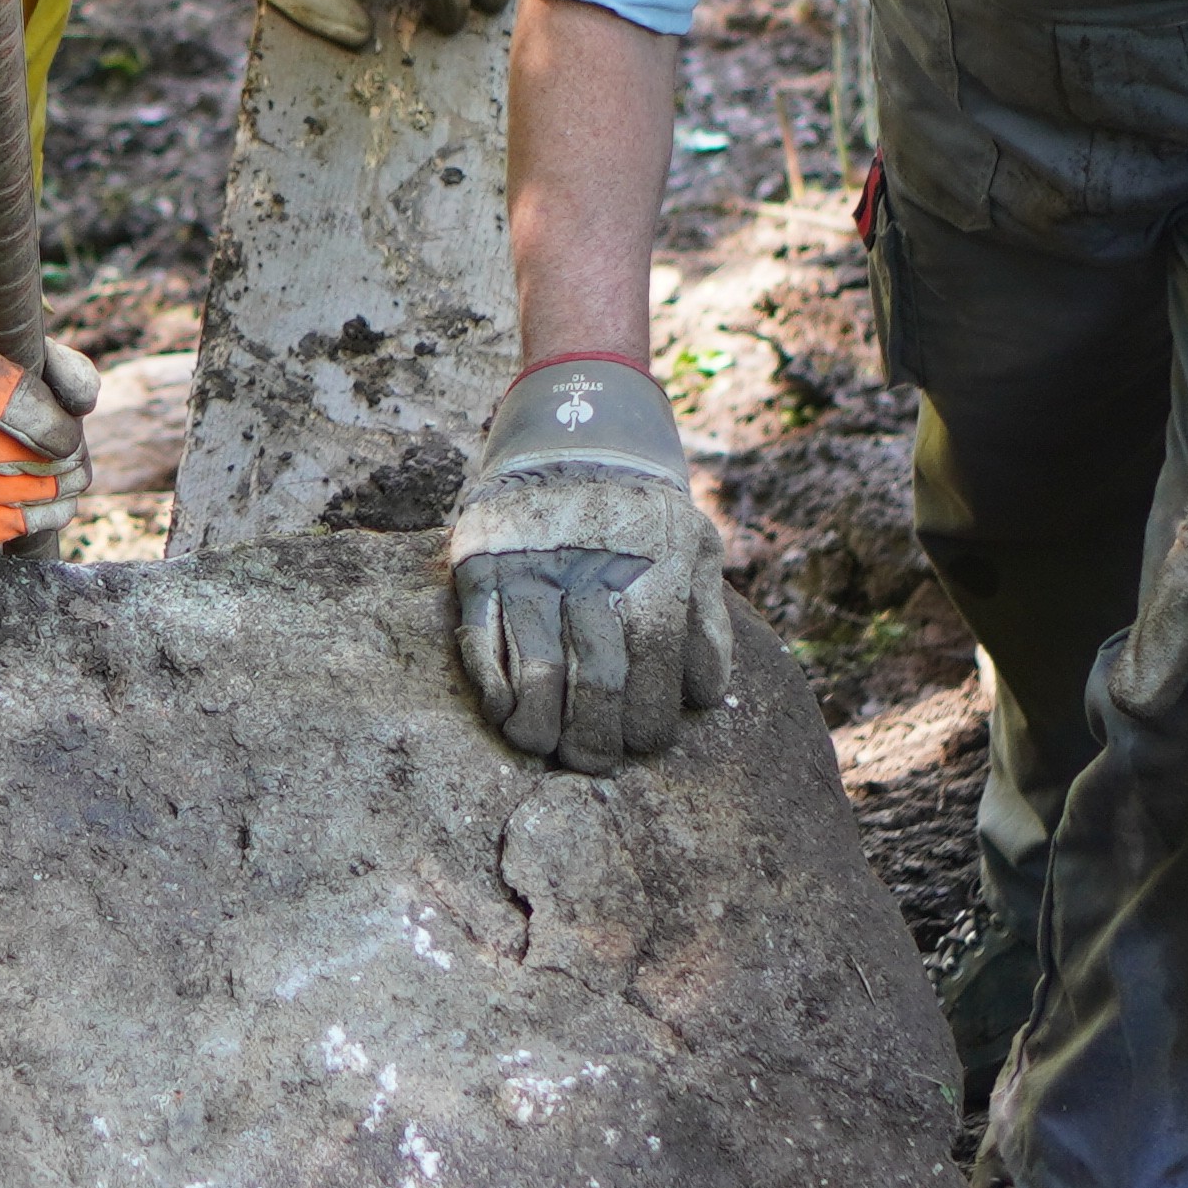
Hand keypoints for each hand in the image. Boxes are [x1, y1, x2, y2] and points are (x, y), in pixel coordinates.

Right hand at [446, 356, 731, 770]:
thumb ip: (705, 621)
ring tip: (546, 746)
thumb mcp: (695, 544)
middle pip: (599, 680)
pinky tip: (508, 712)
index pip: (654, 669)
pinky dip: (495, 687)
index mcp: (655, 568)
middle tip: (591, 762)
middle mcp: (594, 569)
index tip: (639, 744)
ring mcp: (533, 567)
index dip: (646, 721)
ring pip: (538, 671)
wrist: (573, 425)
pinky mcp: (482, 563)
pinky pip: (483, 641)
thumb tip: (701, 698)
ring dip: (541, 725)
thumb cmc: (643, 505)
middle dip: (596, 737)